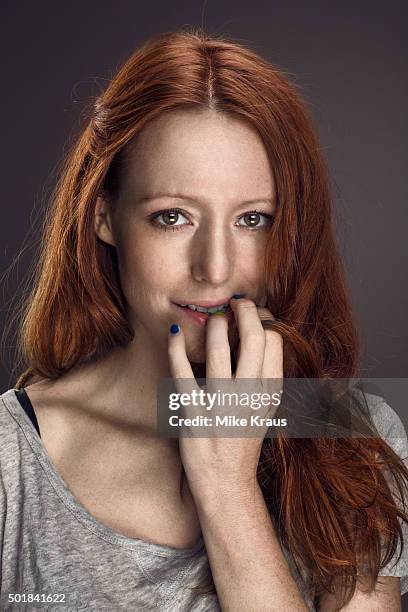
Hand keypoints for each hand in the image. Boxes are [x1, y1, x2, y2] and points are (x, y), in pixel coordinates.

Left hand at [167, 297, 282, 503]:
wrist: (226, 485)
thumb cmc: (243, 440)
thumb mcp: (265, 409)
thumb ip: (265, 376)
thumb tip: (260, 334)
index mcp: (270, 394)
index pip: (275, 342)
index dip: (264, 319)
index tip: (253, 313)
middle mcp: (249, 397)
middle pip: (255, 338)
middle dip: (246, 311)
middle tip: (236, 302)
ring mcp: (221, 406)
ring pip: (220, 349)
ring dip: (215, 325)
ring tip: (214, 318)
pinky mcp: (193, 415)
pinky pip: (181, 373)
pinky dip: (176, 348)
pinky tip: (174, 332)